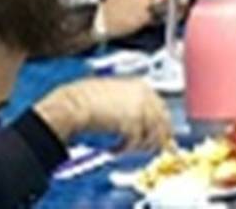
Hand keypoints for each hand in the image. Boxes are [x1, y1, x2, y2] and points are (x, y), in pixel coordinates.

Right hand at [34, 77, 170, 151]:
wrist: (73, 104)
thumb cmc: (85, 100)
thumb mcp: (115, 97)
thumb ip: (131, 107)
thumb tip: (141, 125)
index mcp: (141, 86)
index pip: (162, 108)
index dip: (162, 125)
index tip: (163, 137)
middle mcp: (145, 95)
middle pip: (162, 122)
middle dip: (158, 139)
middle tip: (149, 150)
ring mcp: (140, 108)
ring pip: (152, 135)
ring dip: (139, 146)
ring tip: (124, 149)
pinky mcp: (132, 122)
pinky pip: (135, 142)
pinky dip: (124, 150)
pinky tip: (114, 149)